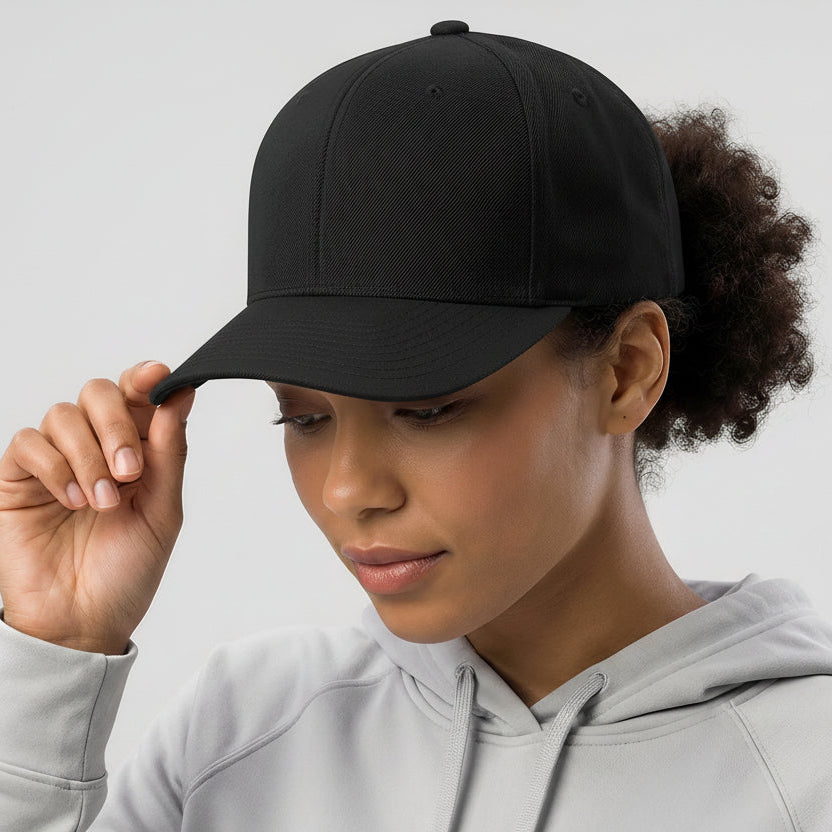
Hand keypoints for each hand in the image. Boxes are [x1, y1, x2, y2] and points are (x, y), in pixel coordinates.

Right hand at [0, 362, 194, 653]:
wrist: (83, 621)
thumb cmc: (127, 571)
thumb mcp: (163, 512)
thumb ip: (169, 454)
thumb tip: (179, 397)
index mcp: (137, 451)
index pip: (138, 397)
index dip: (146, 379)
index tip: (159, 376)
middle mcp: (96, 448)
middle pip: (98, 394)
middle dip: (117, 424)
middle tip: (129, 471)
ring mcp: (56, 461)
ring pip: (63, 414)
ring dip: (88, 455)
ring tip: (101, 502)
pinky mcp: (19, 479)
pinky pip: (29, 444)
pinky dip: (55, 467)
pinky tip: (72, 501)